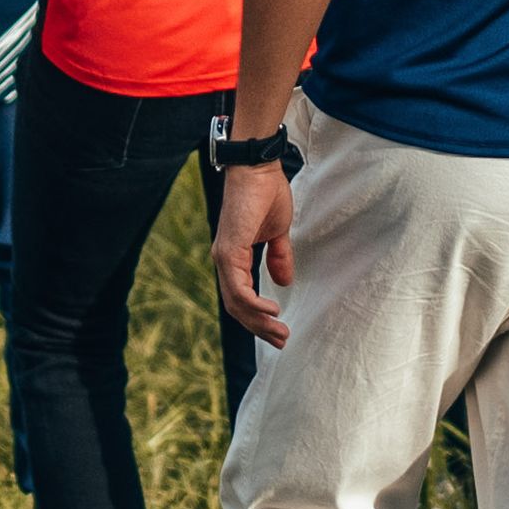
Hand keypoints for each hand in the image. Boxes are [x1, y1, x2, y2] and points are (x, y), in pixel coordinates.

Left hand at [212, 154, 300, 342]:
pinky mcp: (229, 251)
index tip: (279, 331)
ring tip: (280, 332)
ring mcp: (224, 257)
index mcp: (233, 257)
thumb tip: (284, 283)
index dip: (258, 318)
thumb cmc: (266, 193)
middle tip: (282, 341)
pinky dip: (254, 304)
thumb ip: (279, 258)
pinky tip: (272, 311)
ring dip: (259, 321)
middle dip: (260, 328)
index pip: (241, 298)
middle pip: (237, 307)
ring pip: (237, 303)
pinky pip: (238, 288)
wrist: (257, 168)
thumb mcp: (278, 233)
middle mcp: (224, 261)